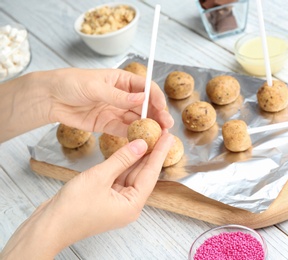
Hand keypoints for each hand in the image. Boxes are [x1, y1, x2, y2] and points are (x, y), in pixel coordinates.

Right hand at [0, 132, 174, 258]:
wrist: (49, 226)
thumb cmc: (72, 209)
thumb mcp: (100, 177)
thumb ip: (122, 159)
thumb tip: (141, 145)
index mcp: (132, 205)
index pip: (151, 173)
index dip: (159, 152)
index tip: (168, 136)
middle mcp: (128, 205)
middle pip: (143, 173)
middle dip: (150, 152)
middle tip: (160, 132)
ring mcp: (117, 201)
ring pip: (130, 174)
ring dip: (137, 157)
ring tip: (147, 136)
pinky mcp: (106, 198)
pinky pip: (119, 177)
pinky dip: (122, 164)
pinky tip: (128, 150)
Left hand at [46, 68, 172, 136]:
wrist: (49, 98)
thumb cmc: (70, 83)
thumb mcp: (95, 87)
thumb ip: (118, 96)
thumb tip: (142, 99)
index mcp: (122, 80)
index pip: (145, 88)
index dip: (156, 98)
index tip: (162, 109)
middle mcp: (123, 96)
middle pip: (145, 106)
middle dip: (157, 116)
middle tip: (166, 127)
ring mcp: (116, 110)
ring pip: (136, 120)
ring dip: (148, 128)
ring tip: (158, 137)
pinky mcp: (107, 124)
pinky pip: (123, 130)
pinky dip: (133, 136)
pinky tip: (142, 141)